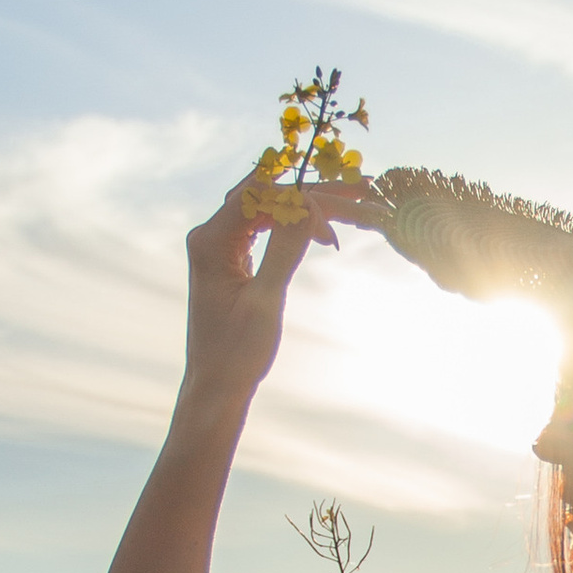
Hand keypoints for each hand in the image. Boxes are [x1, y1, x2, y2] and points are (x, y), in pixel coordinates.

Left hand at [182, 176, 335, 404]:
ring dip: (308, 205)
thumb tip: (309, 205)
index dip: (300, 198)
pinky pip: (265, 226)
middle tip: (361, 187)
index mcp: (211, 242)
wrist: (216, 385)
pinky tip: (321, 229)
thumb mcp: (266, 301)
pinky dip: (294, 224)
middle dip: (313, 192)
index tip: (334, 221)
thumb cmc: (236, 353)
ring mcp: (221, 245)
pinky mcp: (232, 257)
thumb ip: (285, 249)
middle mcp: (211, 235)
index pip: (259, 195)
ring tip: (353, 202)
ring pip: (269, 208)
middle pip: (266, 195)